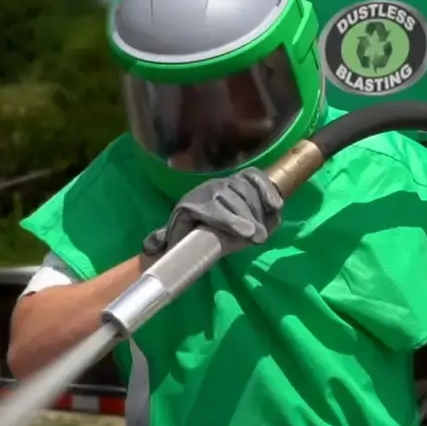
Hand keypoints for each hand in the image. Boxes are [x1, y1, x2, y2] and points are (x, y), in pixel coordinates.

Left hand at [143, 168, 282, 256]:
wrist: (200, 207)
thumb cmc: (188, 228)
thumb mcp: (175, 234)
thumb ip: (163, 240)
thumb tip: (150, 246)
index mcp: (193, 203)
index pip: (213, 209)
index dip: (230, 220)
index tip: (246, 234)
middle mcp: (211, 189)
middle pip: (234, 199)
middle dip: (249, 218)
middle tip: (260, 238)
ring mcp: (228, 182)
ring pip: (246, 189)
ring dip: (260, 208)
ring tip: (267, 228)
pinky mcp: (242, 179)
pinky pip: (256, 179)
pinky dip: (267, 190)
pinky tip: (276, 205)